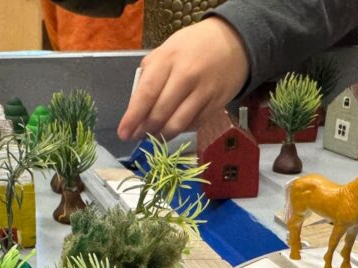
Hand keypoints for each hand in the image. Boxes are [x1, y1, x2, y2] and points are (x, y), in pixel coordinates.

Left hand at [117, 16, 248, 140]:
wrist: (234, 41)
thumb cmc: (193, 46)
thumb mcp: (166, 50)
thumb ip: (150, 74)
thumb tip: (136, 105)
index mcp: (168, 59)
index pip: (146, 94)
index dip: (133, 117)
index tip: (123, 133)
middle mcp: (186, 75)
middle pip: (160, 113)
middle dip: (145, 129)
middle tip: (138, 135)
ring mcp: (203, 91)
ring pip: (178, 124)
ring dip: (162, 135)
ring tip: (154, 135)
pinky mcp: (217, 103)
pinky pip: (194, 124)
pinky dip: (181, 130)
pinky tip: (175, 126)